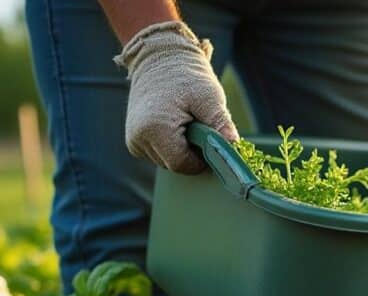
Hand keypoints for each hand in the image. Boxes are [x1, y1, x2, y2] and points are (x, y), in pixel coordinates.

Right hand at [114, 21, 237, 173]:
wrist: (160, 57)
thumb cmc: (186, 75)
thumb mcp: (209, 97)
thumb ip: (220, 124)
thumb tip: (234, 146)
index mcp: (155, 130)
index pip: (181, 165)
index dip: (200, 159)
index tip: (209, 140)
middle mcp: (138, 138)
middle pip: (173, 164)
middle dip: (191, 152)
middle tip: (198, 125)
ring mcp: (133, 140)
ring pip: (166, 160)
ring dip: (181, 148)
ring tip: (184, 120)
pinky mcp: (134, 139)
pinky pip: (158, 153)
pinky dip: (171, 144)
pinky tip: (175, 124)